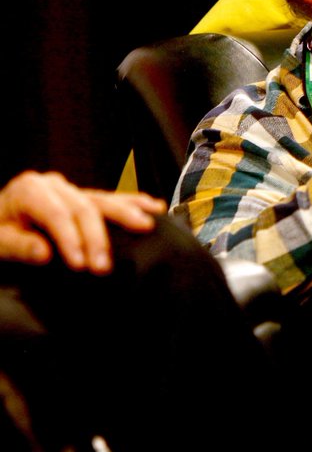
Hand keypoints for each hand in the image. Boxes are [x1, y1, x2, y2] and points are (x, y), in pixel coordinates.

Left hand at [0, 171, 164, 272]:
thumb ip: (19, 246)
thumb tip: (45, 253)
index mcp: (29, 189)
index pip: (57, 214)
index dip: (70, 239)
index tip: (79, 265)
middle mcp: (53, 184)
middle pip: (84, 207)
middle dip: (97, 238)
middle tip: (104, 267)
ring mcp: (69, 188)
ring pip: (102, 200)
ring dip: (126, 215)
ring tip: (146, 225)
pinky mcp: (81, 197)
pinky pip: (108, 199)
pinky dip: (131, 204)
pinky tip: (153, 207)